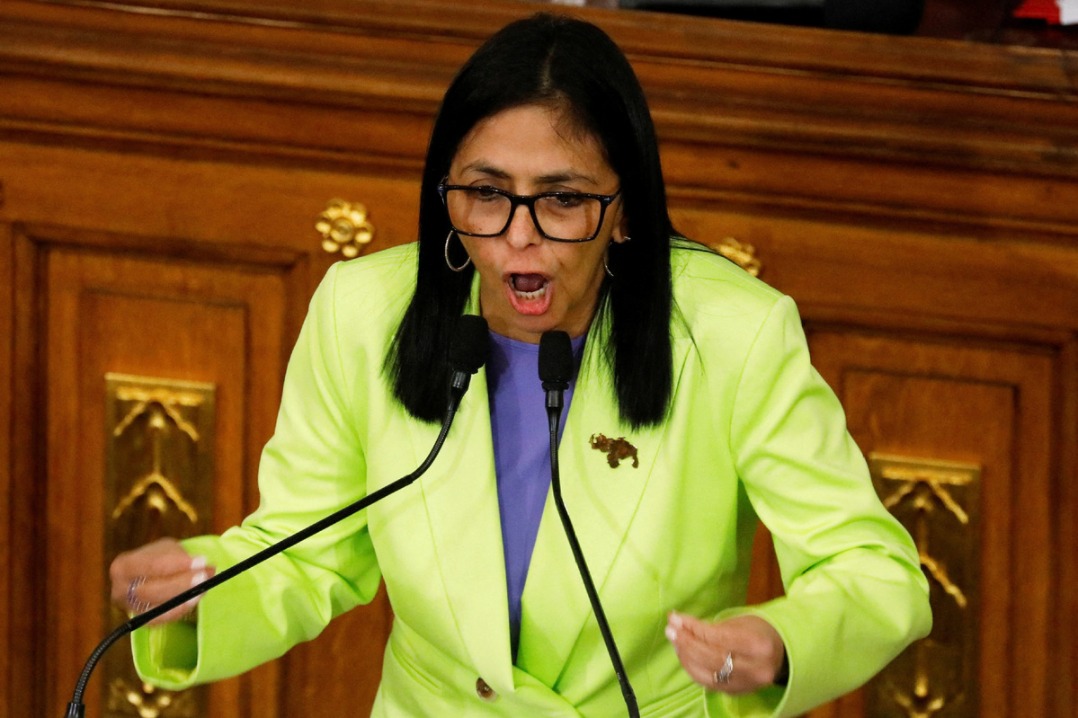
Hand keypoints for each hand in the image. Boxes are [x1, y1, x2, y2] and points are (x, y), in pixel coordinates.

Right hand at [109, 538, 214, 625]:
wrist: (148, 575)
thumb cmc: (159, 558)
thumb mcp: (167, 549)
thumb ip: (182, 557)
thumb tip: (204, 565)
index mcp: (122, 566)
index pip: (151, 566)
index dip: (177, 564)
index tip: (201, 560)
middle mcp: (120, 590)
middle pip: (151, 590)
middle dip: (181, 583)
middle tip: (204, 575)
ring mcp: (129, 609)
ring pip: (157, 607)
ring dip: (184, 596)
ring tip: (204, 585)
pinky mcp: (141, 621)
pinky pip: (162, 619)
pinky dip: (180, 609)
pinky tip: (195, 599)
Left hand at [665, 611, 785, 694]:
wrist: (781, 655)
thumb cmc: (758, 632)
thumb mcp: (741, 622)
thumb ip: (713, 627)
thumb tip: (680, 623)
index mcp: (760, 646)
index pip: (719, 638)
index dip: (694, 628)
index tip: (675, 617)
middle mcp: (755, 670)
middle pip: (711, 658)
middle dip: (686, 643)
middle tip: (670, 629)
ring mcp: (746, 685)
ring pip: (706, 674)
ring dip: (685, 656)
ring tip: (674, 639)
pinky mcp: (736, 693)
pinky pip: (707, 683)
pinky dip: (692, 668)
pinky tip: (683, 654)